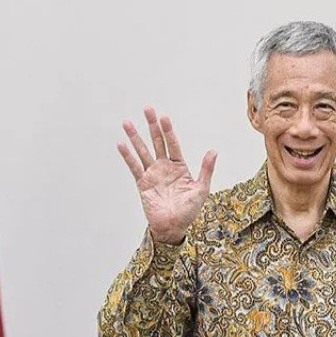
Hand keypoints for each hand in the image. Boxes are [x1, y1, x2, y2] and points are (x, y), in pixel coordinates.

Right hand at [117, 106, 217, 244]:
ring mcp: (152, 174)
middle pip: (157, 142)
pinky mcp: (142, 183)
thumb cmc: (189, 211)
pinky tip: (121, 144)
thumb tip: (213, 151)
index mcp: (179, 166)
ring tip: (127, 122)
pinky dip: (127, 156)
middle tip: (147, 109)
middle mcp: (164, 167)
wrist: (173, 227)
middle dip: (152, 126)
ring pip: (143, 151)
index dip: (168, 130)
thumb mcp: (201, 189)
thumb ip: (206, 170)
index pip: (172, 144)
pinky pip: (134, 167)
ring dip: (135, 137)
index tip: (164, 117)